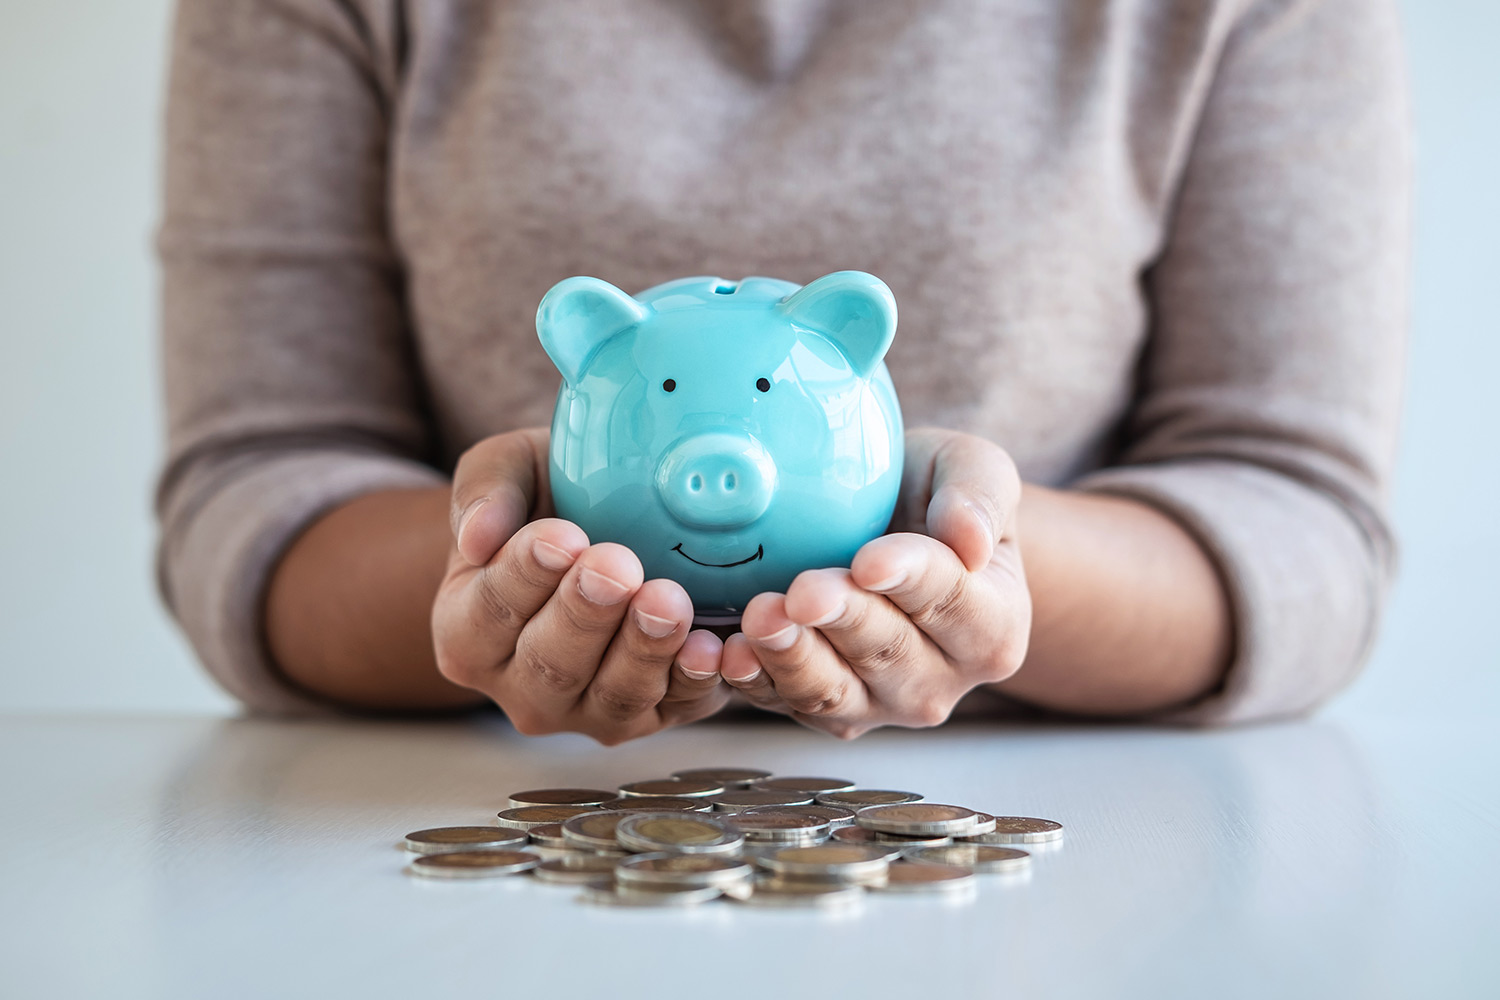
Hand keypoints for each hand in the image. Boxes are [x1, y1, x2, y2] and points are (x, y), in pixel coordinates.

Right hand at [431, 428, 729, 743]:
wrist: (607, 523)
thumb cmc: (548, 496)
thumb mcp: (509, 470)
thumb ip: (484, 491)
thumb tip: (476, 535)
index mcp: (468, 632)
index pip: (490, 612)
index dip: (524, 576)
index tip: (559, 538)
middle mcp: (521, 686)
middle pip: (550, 663)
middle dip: (586, 615)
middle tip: (618, 567)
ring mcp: (587, 709)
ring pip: (613, 696)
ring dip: (644, 650)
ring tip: (668, 601)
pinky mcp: (653, 715)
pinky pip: (676, 707)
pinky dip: (695, 680)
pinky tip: (711, 646)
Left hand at [719, 428, 1030, 737]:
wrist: (895, 531)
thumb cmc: (934, 497)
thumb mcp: (972, 468)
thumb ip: (981, 493)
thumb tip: (970, 538)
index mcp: (994, 624)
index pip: (952, 601)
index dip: (909, 580)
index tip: (869, 561)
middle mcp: (945, 679)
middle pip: (888, 653)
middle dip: (841, 621)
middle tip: (801, 591)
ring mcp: (884, 704)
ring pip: (835, 693)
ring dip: (792, 659)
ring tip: (758, 619)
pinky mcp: (829, 710)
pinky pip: (788, 706)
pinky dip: (755, 683)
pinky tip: (729, 653)